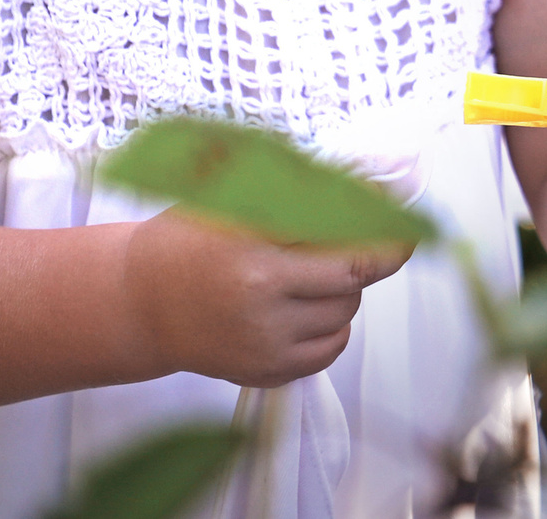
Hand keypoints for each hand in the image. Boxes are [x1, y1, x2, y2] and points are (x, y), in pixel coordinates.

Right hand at [123, 209, 410, 386]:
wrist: (140, 303)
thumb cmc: (188, 240)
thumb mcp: (232, 195)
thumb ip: (298, 184)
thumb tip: (373, 174)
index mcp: (251, 243)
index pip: (341, 229)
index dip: (382, 219)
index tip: (406, 211)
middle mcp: (260, 297)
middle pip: (355, 273)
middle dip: (369, 252)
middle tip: (362, 237)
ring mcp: (264, 341)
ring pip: (347, 310)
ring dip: (345, 287)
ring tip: (306, 271)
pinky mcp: (267, 372)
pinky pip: (332, 347)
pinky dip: (332, 323)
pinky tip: (303, 304)